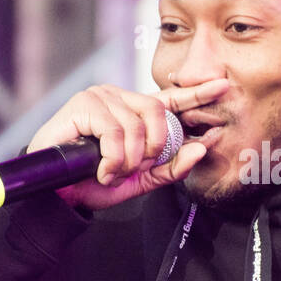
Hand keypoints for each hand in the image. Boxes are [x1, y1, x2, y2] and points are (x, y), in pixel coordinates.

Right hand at [26, 78, 229, 210]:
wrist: (58, 194)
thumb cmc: (94, 181)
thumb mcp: (141, 179)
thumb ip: (172, 167)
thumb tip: (201, 149)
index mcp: (136, 113)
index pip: (172, 99)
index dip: (197, 93)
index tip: (222, 86)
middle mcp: (120, 98)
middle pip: (158, 112)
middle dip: (155, 146)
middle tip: (135, 167)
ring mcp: (101, 97)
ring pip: (136, 125)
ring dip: (129, 159)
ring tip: (112, 173)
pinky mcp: (84, 104)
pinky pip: (114, 130)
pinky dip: (113, 158)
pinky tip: (102, 170)